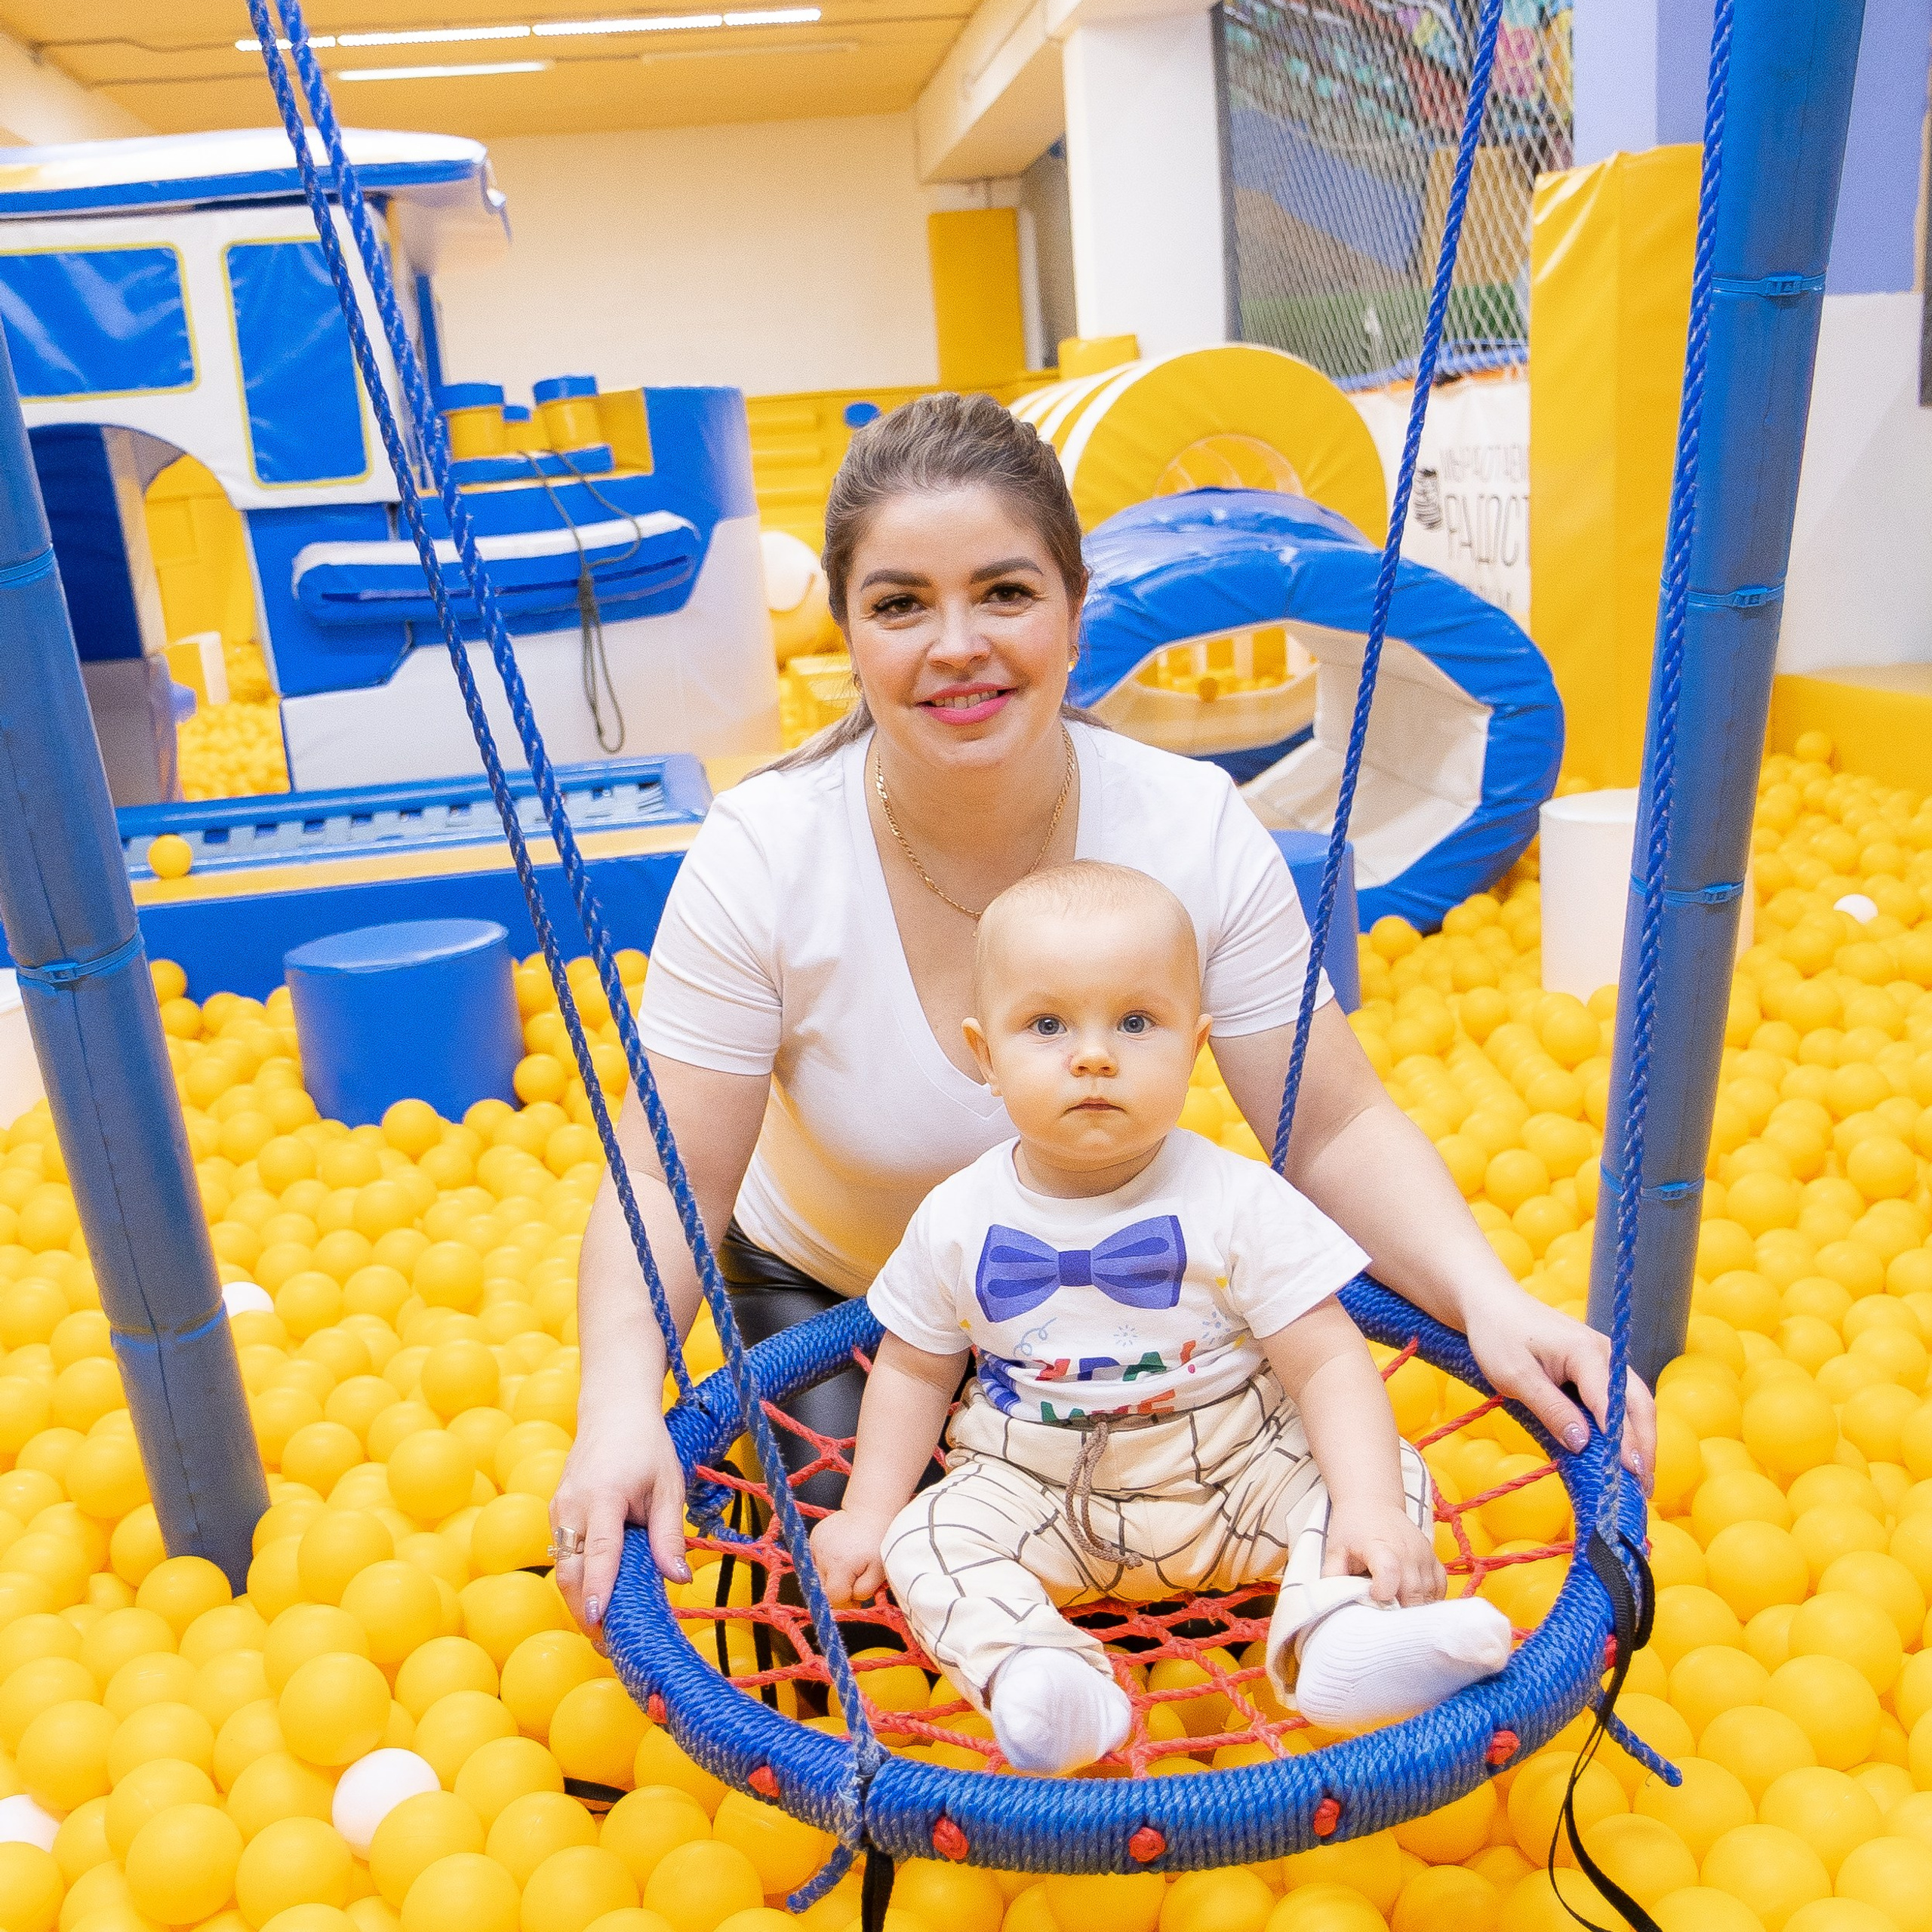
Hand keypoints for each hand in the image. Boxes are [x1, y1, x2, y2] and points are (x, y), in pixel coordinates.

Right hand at [550, 1409, 692, 1650]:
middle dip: (585, 1610)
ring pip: (563, 1567)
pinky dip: (578, 1580)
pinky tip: (599, 1598)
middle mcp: (572, 1505)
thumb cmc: (646, 1446)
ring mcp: (558, 1509)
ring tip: (607, 1632)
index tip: (598, 1620)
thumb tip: (679, 1579)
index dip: (598, 1587)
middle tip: (610, 1645)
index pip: (599, 1550)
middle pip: (571, 1570)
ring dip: (579, 1601)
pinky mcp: (557, 1514)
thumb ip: (668, 1534)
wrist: (613, 1411)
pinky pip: (564, 1555)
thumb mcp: (667, 1486)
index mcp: (603, 1495)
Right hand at [811, 1510, 888, 1607]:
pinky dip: (826, 1562)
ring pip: (818, 1575)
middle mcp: (823, 1556)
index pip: (833, 1597)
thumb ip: (864, 1590)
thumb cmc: (878, 1541)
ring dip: (831, 1575)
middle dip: (838, 1590)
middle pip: (823, 1588)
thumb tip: (852, 1599)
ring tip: (848, 1564)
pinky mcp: (813, 1537)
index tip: (856, 1597)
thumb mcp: (879, 1571)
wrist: (870, 1511)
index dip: (846, 1602)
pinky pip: (815, 1560)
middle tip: (854, 1581)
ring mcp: (815, 1545)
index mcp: (839, 1565)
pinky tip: (840, 1555)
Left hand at [1324, 1499, 1442, 1604]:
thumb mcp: (1335, 1550)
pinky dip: (1429, 1599)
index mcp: (1379, 1546)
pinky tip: (1412, 1599)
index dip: (1382, 1591)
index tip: (1373, 1596)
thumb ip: (1334, 1577)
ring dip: (1413, 1607)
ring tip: (1396, 1605)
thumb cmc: (1352, 1528)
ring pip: (1428, 1595)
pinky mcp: (1434, 1557)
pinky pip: (1440, 1587)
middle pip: (1412, 1592)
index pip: (1389, 1571)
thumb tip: (1334, 1602)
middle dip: (1399, 1611)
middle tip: (1383, 1611)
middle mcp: (1407, 1550)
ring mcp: (1424, 1554)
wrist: (1373, 1502)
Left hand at [1463, 1293, 1655, 1490]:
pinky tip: (1624, 1451)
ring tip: (1641, 1478)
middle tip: (1643, 1487)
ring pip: (1635, 1402)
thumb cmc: (1498, 1336)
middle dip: (1644, 1446)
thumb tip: (1583, 1444)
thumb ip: (1550, 1409)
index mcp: (1586, 1353)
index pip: (1611, 1404)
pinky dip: (1628, 1426)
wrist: (1492, 1303)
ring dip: (1641, 1438)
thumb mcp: (1515, 1376)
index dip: (1623, 1441)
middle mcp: (1606, 1353)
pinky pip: (1621, 1398)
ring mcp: (1605, 1358)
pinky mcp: (1598, 1366)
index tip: (1631, 1474)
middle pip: (1638, 1404)